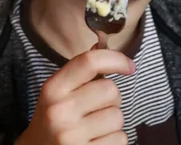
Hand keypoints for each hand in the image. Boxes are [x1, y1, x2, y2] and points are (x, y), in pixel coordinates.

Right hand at [16, 49, 134, 144]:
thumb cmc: (51, 120)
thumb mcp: (57, 93)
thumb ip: (79, 71)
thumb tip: (101, 45)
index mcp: (53, 89)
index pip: (89, 62)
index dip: (115, 59)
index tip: (129, 66)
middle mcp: (60, 111)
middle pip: (111, 90)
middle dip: (111, 99)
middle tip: (97, 108)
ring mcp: (72, 136)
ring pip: (118, 116)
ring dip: (113, 122)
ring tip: (95, 127)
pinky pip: (120, 139)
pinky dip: (114, 140)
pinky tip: (97, 141)